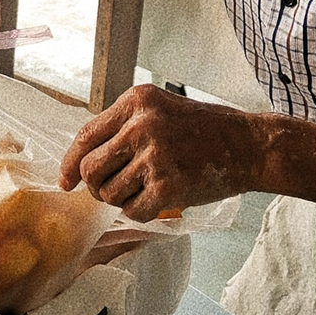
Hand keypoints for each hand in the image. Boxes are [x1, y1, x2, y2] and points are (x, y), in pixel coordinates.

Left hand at [58, 84, 263, 219]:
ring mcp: (154, 156)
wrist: (250, 145)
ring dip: (120, 200)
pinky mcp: (168, 185)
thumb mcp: (161, 109)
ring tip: (143, 191)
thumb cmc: (206, 129)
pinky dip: (140, 213)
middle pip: (89, 169)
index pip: (85, 135)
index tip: (65, 181)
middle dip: (95, 186)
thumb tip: (85, 160)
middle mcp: (141, 125)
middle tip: (112, 191)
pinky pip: (132, 211)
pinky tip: (157, 202)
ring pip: (108, 193)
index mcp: (136, 102)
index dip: (69, 163)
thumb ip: (125, 126)